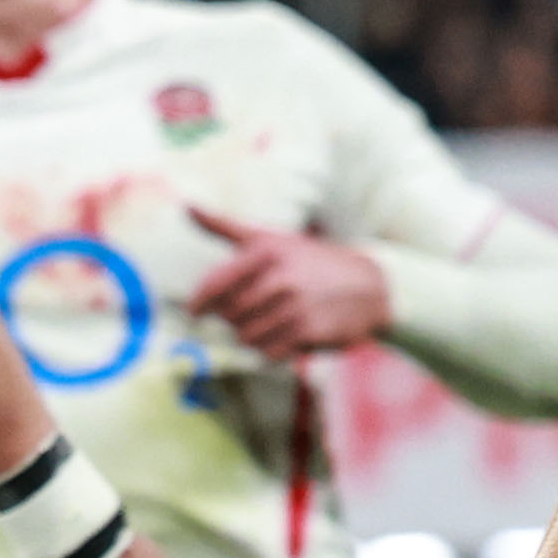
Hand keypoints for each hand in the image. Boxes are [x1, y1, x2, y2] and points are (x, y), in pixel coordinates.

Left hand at [187, 211, 395, 358]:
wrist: (370, 286)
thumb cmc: (312, 260)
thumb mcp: (273, 239)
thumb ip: (226, 227)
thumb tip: (187, 206)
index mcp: (268, 252)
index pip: (218, 282)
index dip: (200, 301)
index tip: (195, 312)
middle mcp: (281, 278)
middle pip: (231, 314)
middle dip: (232, 319)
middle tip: (244, 316)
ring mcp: (296, 306)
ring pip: (248, 336)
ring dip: (251, 336)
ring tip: (265, 326)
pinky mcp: (310, 332)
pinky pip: (270, 352)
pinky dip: (270, 350)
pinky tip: (282, 337)